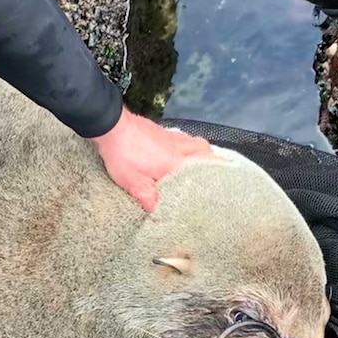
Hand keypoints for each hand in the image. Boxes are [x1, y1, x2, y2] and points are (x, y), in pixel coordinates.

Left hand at [92, 105, 214, 211]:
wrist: (110, 126)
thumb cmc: (124, 155)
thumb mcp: (134, 184)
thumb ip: (149, 199)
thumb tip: (157, 211)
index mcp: (177, 161)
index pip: (206, 163)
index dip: (219, 169)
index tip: (228, 176)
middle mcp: (178, 146)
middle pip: (204, 148)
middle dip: (211, 158)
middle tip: (212, 169)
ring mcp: (168, 136)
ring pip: (192, 141)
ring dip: (197, 150)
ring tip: (194, 162)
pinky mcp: (157, 130)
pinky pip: (178, 138)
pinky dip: (182, 145)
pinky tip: (171, 154)